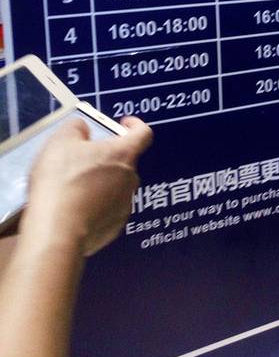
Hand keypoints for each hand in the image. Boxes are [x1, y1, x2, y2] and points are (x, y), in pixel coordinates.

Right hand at [23, 116, 151, 256]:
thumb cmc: (61, 182)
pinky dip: (97, 207)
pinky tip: (76, 209)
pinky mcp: (114, 227)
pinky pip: (108, 210)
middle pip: (125, 162)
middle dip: (108, 159)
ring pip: (117, 187)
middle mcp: (130, 179)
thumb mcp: (60, 142)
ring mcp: (125, 205)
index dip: (135, 125)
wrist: (57, 232)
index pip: (143, 133)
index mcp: (123, 155)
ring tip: (75, 188)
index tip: (124, 124)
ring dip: (102, 184)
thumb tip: (83, 129)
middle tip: (83, 161)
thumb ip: (76, 128)